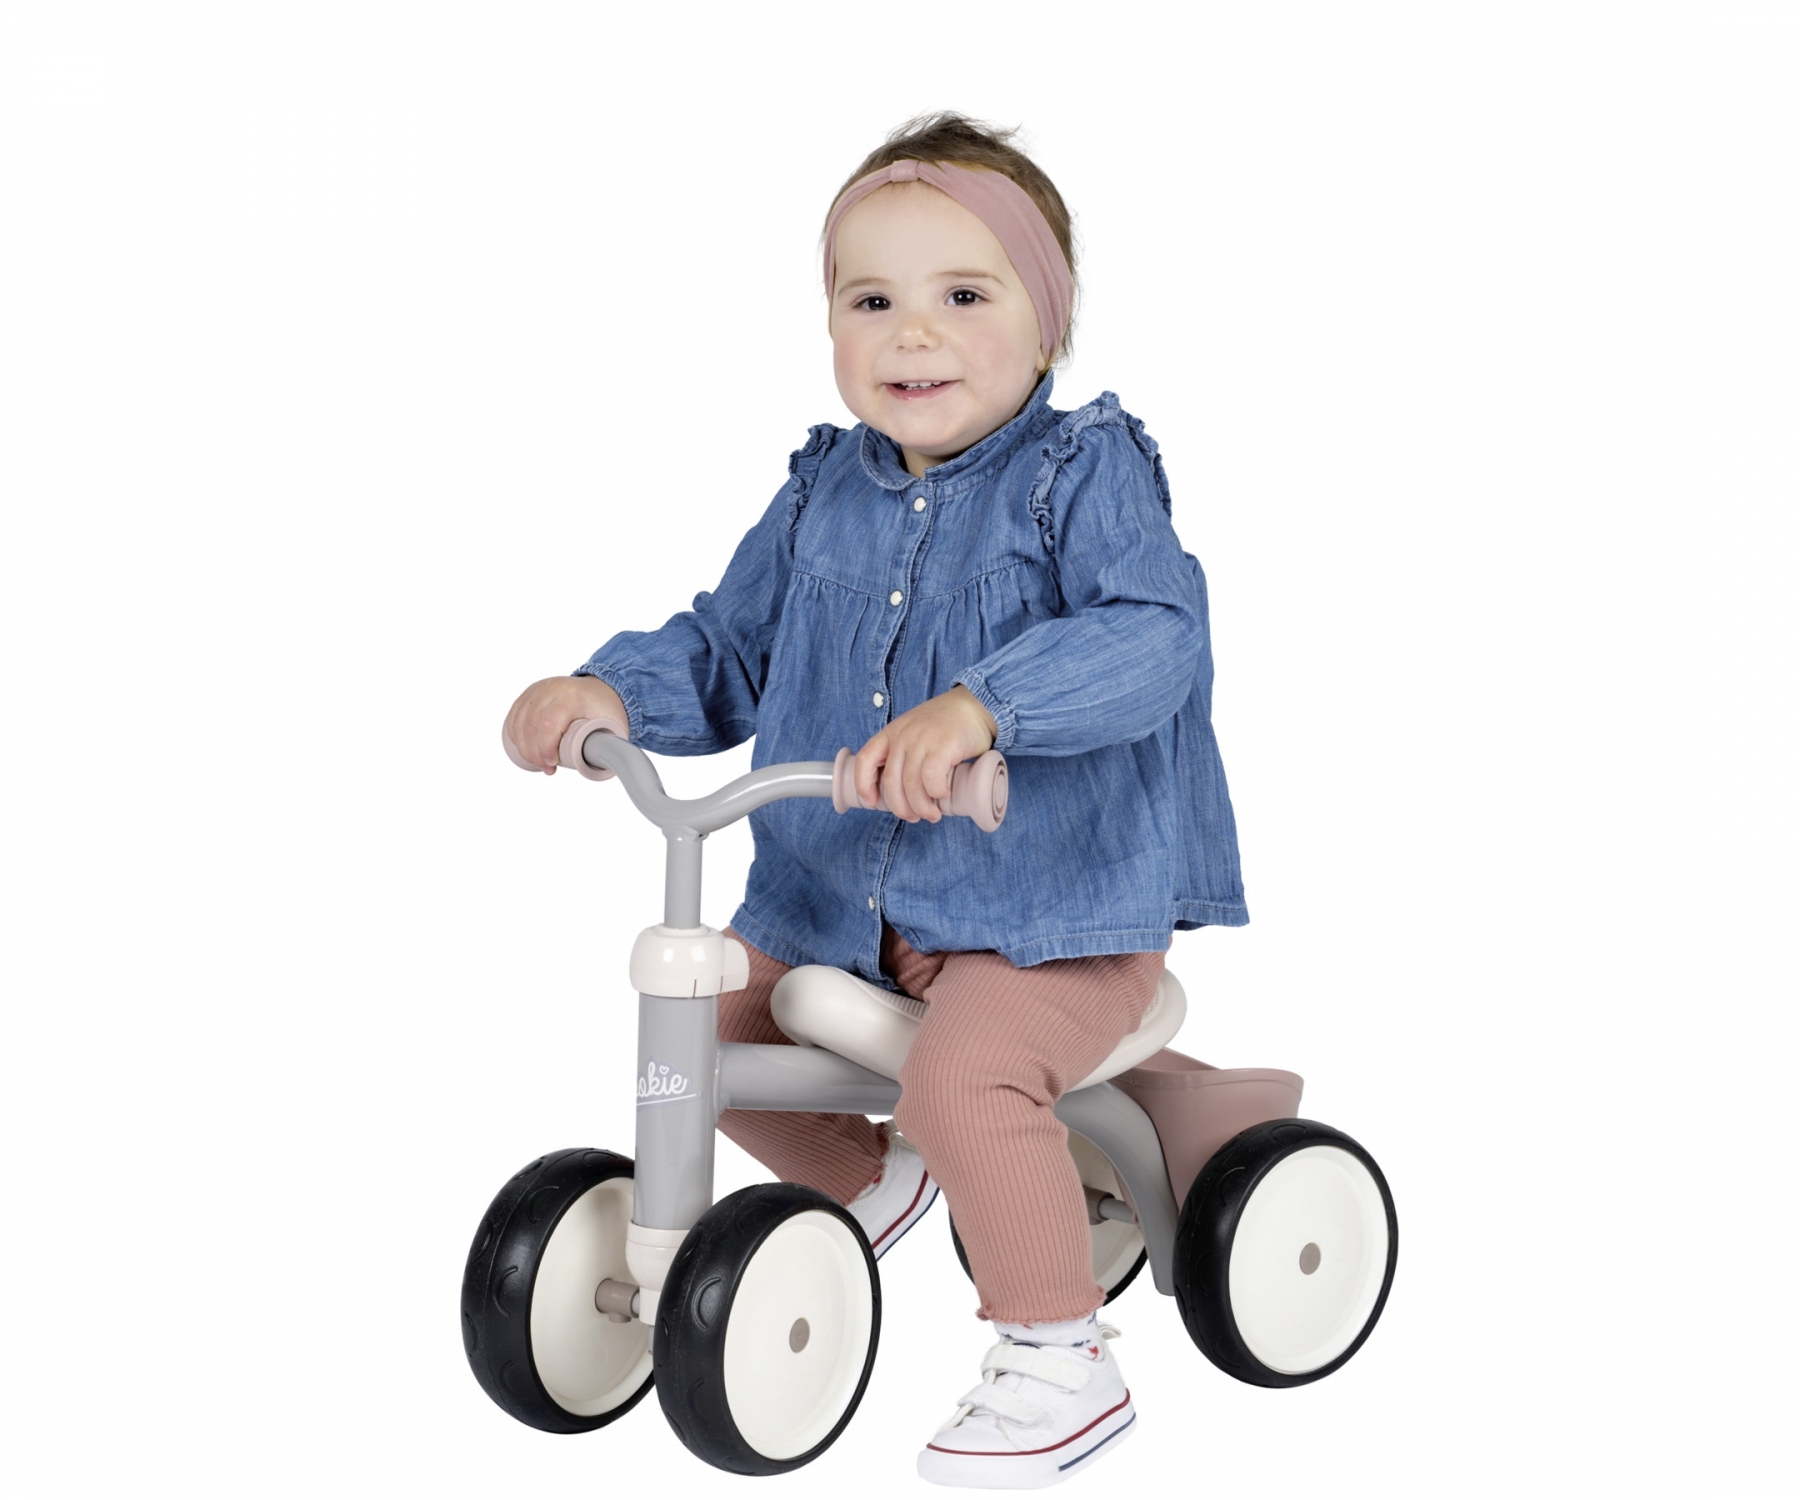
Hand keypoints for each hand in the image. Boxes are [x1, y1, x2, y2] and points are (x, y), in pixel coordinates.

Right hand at [504, 675, 627, 773]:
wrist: (600, 689)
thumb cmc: (606, 710)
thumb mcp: (613, 726)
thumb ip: (609, 748)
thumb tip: (601, 771)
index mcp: (572, 696)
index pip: (549, 723)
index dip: (546, 748)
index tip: (553, 764)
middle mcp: (551, 689)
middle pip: (531, 725)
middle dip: (534, 753)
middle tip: (548, 769)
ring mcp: (537, 690)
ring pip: (519, 722)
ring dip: (525, 748)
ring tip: (540, 763)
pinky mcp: (529, 694)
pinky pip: (515, 717)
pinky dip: (517, 736)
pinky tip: (526, 749)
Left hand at [854, 686, 997, 821]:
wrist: (975, 705)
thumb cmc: (946, 724)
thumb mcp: (915, 732)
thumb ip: (906, 754)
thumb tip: (904, 793)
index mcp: (891, 733)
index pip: (864, 760)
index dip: (863, 785)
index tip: (872, 803)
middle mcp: (902, 736)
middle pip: (891, 782)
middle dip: (901, 807)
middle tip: (914, 817)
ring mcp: (922, 740)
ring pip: (912, 785)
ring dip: (921, 807)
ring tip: (932, 815)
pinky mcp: (943, 746)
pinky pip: (932, 779)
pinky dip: (936, 793)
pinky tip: (943, 795)